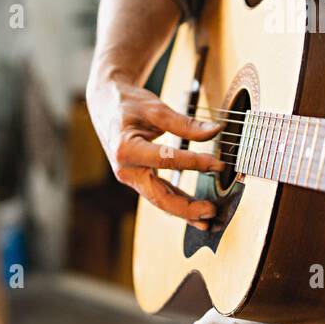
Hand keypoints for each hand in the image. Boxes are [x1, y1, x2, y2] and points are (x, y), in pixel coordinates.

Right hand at [86, 73, 224, 228]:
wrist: (105, 103)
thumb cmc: (127, 103)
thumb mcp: (156, 109)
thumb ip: (185, 124)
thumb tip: (215, 131)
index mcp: (126, 149)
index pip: (166, 160)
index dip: (195, 163)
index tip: (219, 164)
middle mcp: (125, 169)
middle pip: (159, 195)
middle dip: (187, 207)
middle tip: (212, 211)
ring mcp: (130, 177)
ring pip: (159, 200)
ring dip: (184, 212)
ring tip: (208, 219)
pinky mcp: (137, 179)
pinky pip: (158, 194)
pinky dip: (177, 202)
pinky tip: (194, 211)